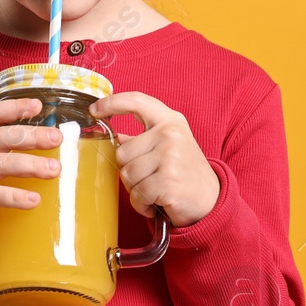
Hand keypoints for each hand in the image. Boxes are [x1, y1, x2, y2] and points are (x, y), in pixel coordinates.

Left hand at [89, 91, 219, 227]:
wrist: (210, 199)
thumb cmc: (184, 172)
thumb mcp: (168, 146)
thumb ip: (142, 139)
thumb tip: (112, 136)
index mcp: (169, 120)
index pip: (137, 101)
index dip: (112, 103)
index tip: (94, 110)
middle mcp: (170, 134)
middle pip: (122, 152)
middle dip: (129, 171)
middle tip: (149, 178)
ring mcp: (170, 156)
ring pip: (127, 175)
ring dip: (135, 190)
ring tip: (154, 190)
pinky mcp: (168, 181)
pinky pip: (137, 194)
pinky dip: (142, 204)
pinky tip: (156, 202)